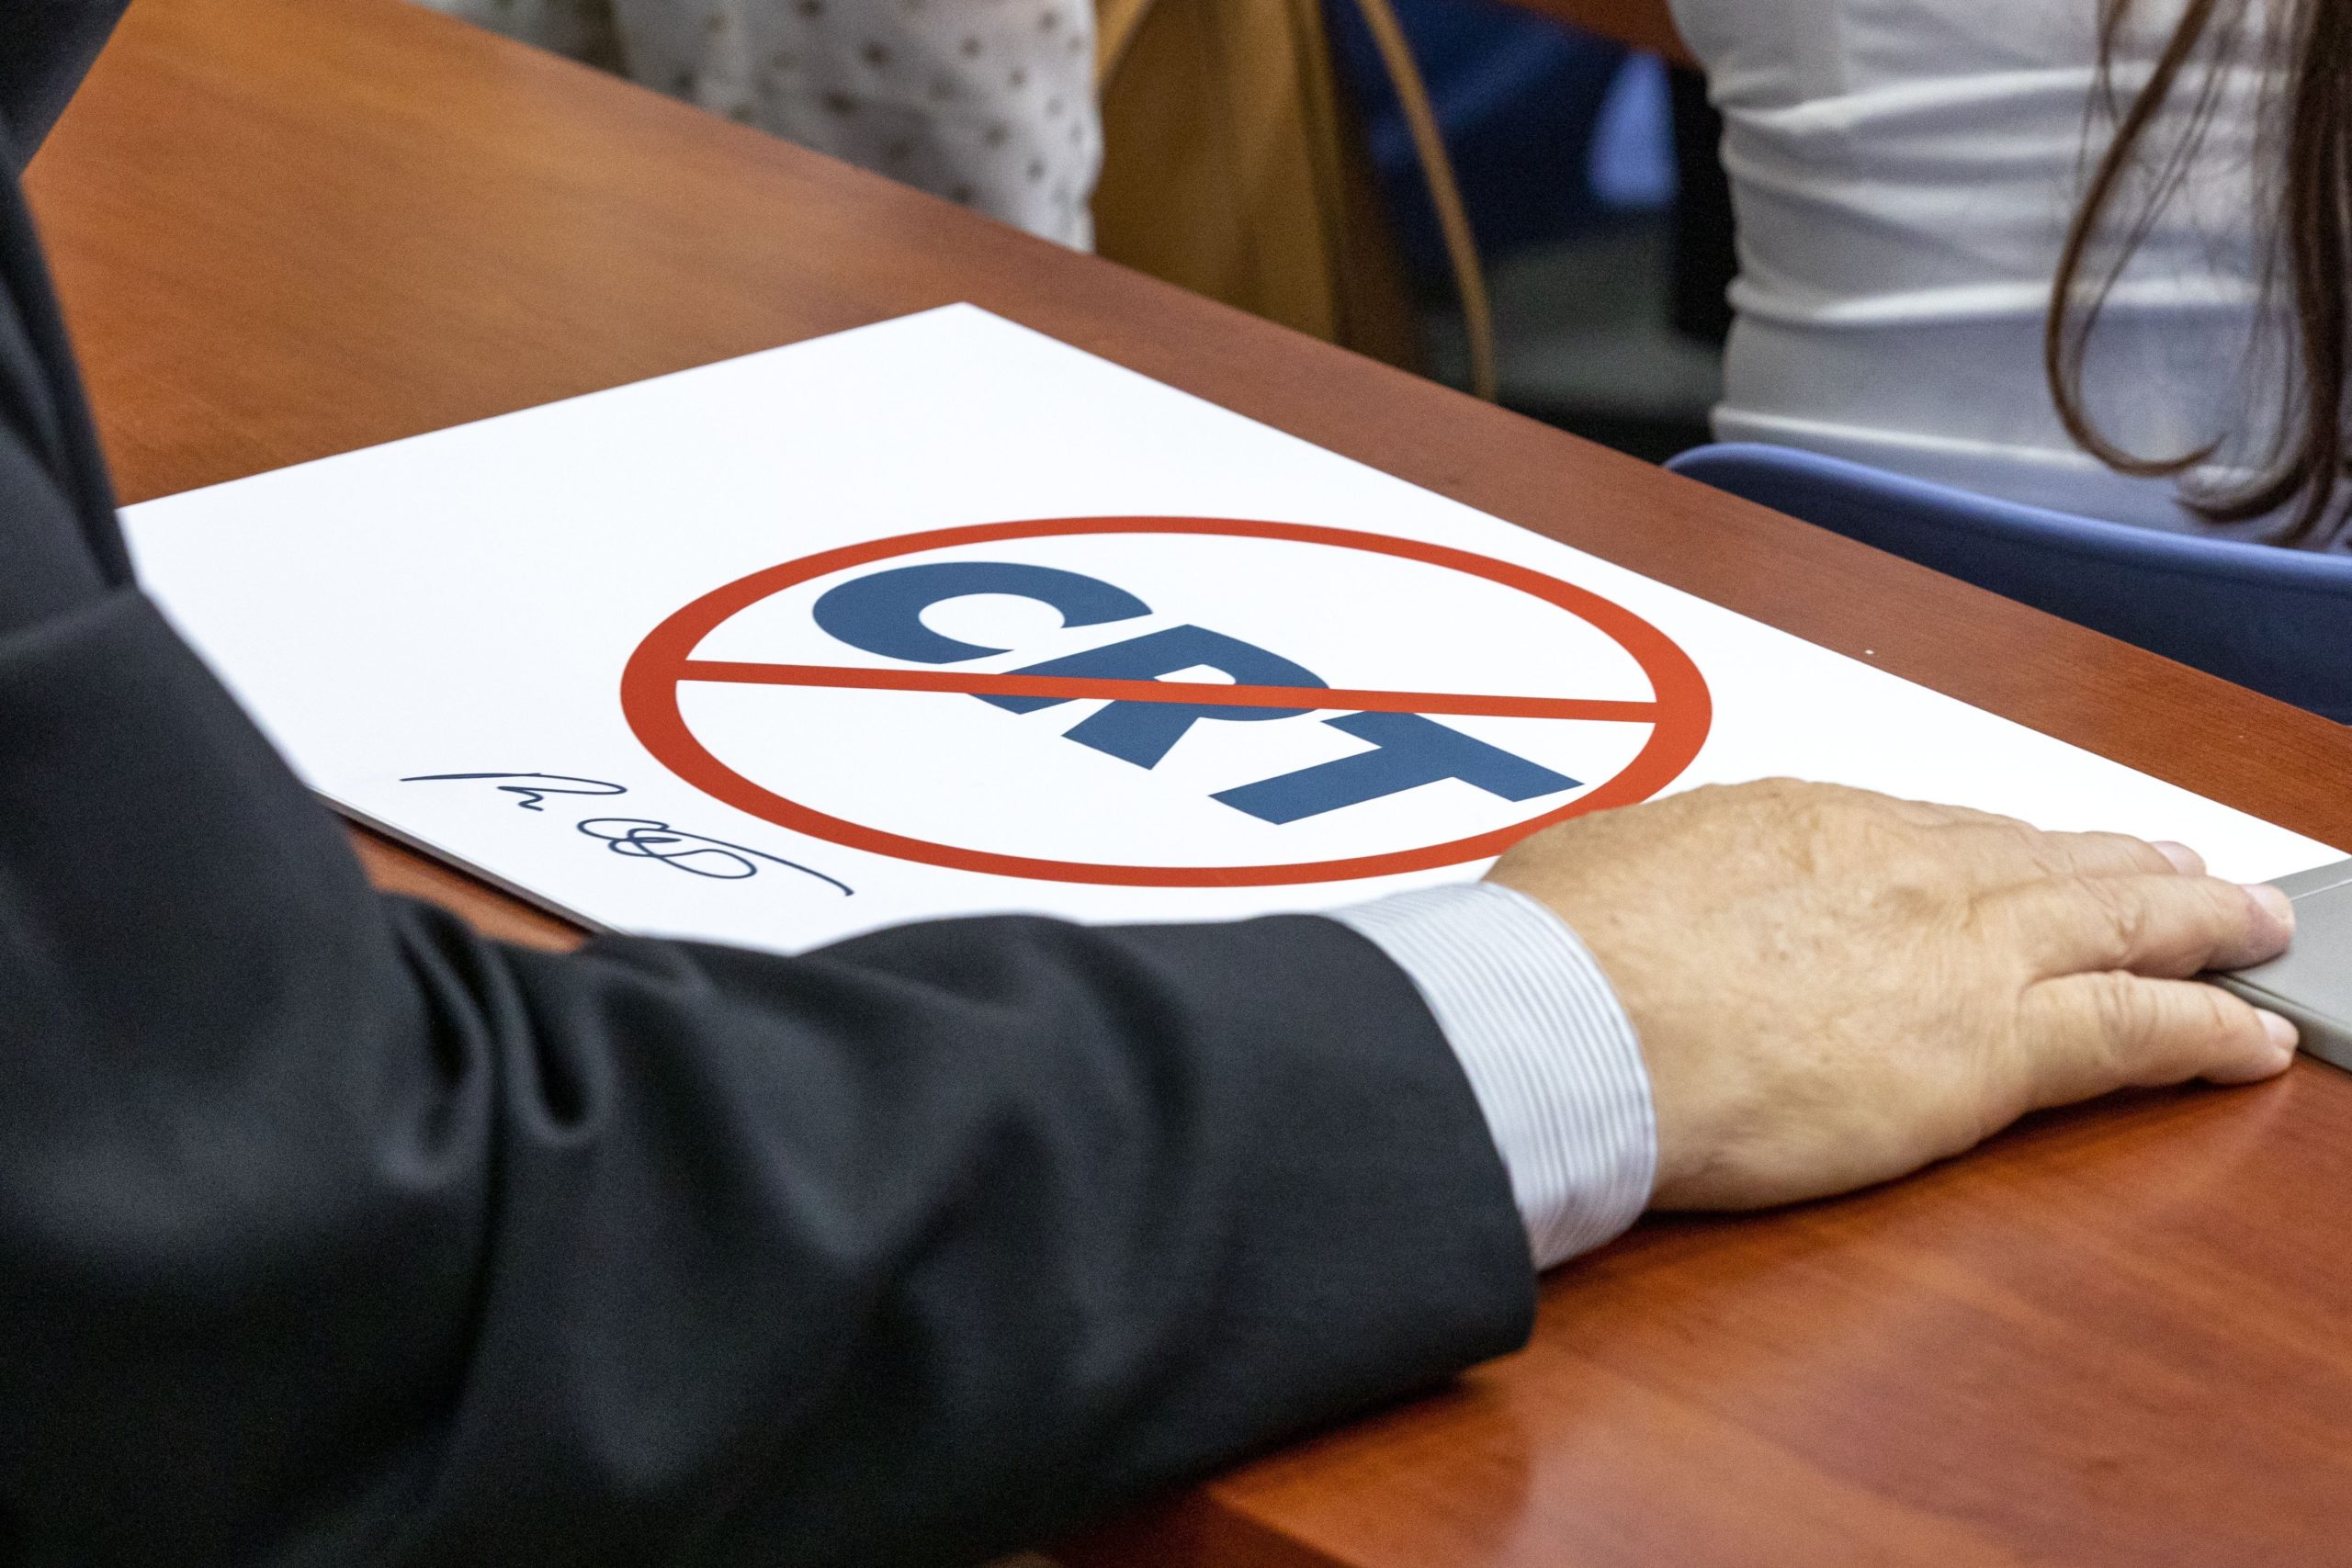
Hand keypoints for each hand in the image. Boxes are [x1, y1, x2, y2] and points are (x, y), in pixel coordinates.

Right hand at [1488, 779, 2298, 1209]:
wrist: (1571, 1021)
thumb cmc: (1556, 955)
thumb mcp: (1593, 868)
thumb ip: (1644, 876)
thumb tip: (1624, 891)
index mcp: (1802, 821)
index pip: (1932, 832)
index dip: (1996, 847)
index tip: (2027, 855)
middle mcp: (1898, 865)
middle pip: (2044, 859)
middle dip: (2124, 864)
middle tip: (2182, 870)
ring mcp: (1955, 947)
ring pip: (2115, 921)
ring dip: (2194, 924)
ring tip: (2247, 929)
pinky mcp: (1988, 1045)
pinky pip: (2135, 1030)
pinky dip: (2207, 1030)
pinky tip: (2252, 1037)